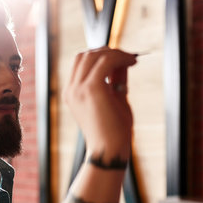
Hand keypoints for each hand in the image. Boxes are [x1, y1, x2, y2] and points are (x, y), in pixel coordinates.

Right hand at [64, 47, 136, 161]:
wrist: (110, 150)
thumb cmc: (113, 131)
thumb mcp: (114, 99)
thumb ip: (115, 80)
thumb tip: (123, 61)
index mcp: (72, 93)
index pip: (81, 63)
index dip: (100, 55)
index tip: (121, 59)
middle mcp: (71, 89)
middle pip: (84, 55)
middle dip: (107, 51)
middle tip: (127, 57)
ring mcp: (78, 89)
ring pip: (93, 55)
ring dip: (115, 53)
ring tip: (131, 59)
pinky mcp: (91, 89)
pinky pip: (105, 62)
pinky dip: (119, 58)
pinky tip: (131, 62)